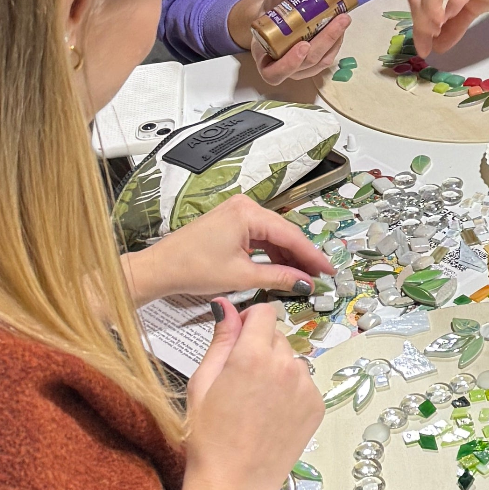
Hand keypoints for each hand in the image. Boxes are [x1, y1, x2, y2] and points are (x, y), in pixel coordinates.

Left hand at [122, 193, 332, 304]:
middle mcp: (245, 206)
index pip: (290, 235)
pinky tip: (281, 268)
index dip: (312, 255)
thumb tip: (305, 283)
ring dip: (287, 256)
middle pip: (283, 233)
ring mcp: (237, 212)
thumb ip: (278, 277)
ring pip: (272, 235)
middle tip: (320, 275)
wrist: (159, 269)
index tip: (329, 269)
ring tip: (302, 276)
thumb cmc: (193, 269)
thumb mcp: (241, 276)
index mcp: (248, 213)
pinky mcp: (231, 222)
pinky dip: (270, 253)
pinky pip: (259, 237)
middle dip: (301, 256)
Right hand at [178, 299, 321, 489]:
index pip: (264, 311)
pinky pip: (304, 383)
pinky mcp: (317, 404)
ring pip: (292, 359)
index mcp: (253, 354)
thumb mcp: (203, 383)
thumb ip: (220, 339)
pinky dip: (291, 391)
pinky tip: (272, 415)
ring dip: (277, 369)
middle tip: (241, 379)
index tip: (238, 338)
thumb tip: (225, 304)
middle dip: (260, 347)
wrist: (233, 485)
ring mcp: (306, 385)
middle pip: (277, 336)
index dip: (249, 320)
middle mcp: (286, 364)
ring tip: (256, 402)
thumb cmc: (208, 436)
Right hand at [227, 0, 352, 85]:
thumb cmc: (269, 16)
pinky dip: (336, 43)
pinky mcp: (313, 64)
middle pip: (306, 63)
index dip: (290, 63)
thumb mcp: (271, 2)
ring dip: (334, 41)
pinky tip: (341, 27)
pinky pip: (327, 58)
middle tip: (339, 20)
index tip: (303, 45)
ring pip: (320, 62)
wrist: (273, 22)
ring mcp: (300, 69)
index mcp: (264, 60)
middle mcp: (283, 70)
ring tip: (343, 19)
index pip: (275, 73)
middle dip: (325, 42)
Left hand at [409, 0, 488, 56]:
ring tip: (436, 31)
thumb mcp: (471, 6)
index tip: (423, 48)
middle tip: (427, 45)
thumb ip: (454, 26)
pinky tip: (451, 18)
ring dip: (429, 12)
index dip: (416, 25)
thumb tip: (437, 47)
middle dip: (419, 23)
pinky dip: (451, 6)